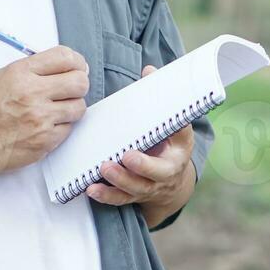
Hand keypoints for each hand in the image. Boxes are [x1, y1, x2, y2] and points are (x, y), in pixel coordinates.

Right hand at [0, 46, 89, 173]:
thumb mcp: (4, 75)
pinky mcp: (44, 141)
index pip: (65, 57)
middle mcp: (32, 93)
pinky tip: (46, 126)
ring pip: (79, 107)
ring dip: (71, 108)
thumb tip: (66, 64)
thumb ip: (34, 68)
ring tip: (56, 110)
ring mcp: (40, 119)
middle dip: (80, 84)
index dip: (77, 62)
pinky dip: (61, 127)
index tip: (78, 68)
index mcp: (21, 72)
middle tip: (72, 90)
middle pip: (80, 82)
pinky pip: (69, 129)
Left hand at [87, 65, 195, 209]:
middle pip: (154, 175)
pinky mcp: (133, 196)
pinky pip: (120, 200)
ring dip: (118, 182)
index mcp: (178, 153)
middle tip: (123, 157)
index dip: (164, 146)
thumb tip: (149, 69)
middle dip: (139, 168)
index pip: (176, 146)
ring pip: (134, 190)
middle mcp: (165, 174)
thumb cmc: (170, 146)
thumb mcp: (174, 126)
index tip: (141, 145)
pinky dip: (105, 196)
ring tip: (102, 170)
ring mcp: (149, 188)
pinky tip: (91, 189)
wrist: (172, 183)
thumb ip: (161, 100)